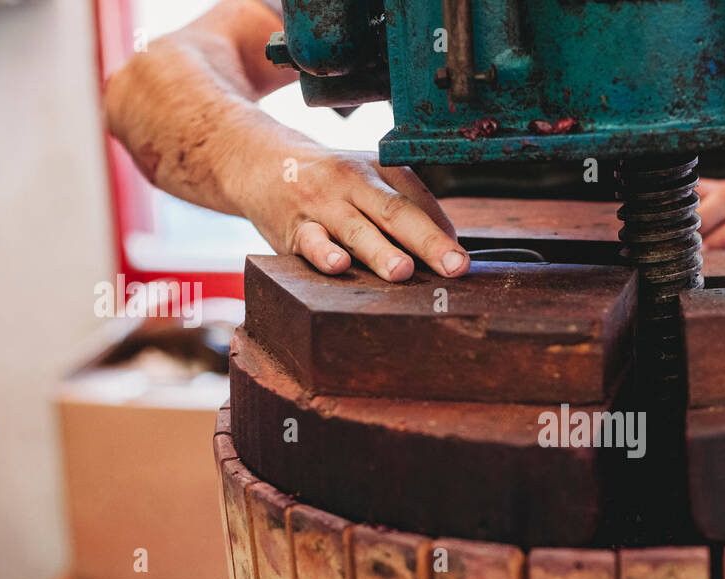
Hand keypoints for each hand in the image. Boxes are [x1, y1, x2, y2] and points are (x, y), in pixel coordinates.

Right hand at [237, 144, 468, 280]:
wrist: (260, 161)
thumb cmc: (332, 182)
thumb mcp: (372, 181)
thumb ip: (412, 210)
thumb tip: (452, 245)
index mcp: (382, 171)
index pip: (419, 203)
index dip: (443, 234)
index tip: (463, 264)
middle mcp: (355, 183)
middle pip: (395, 212)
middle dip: (427, 242)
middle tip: (453, 265)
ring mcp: (323, 205)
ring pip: (356, 230)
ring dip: (380, 252)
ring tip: (402, 271)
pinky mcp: (294, 228)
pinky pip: (310, 241)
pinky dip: (323, 254)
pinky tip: (338, 266)